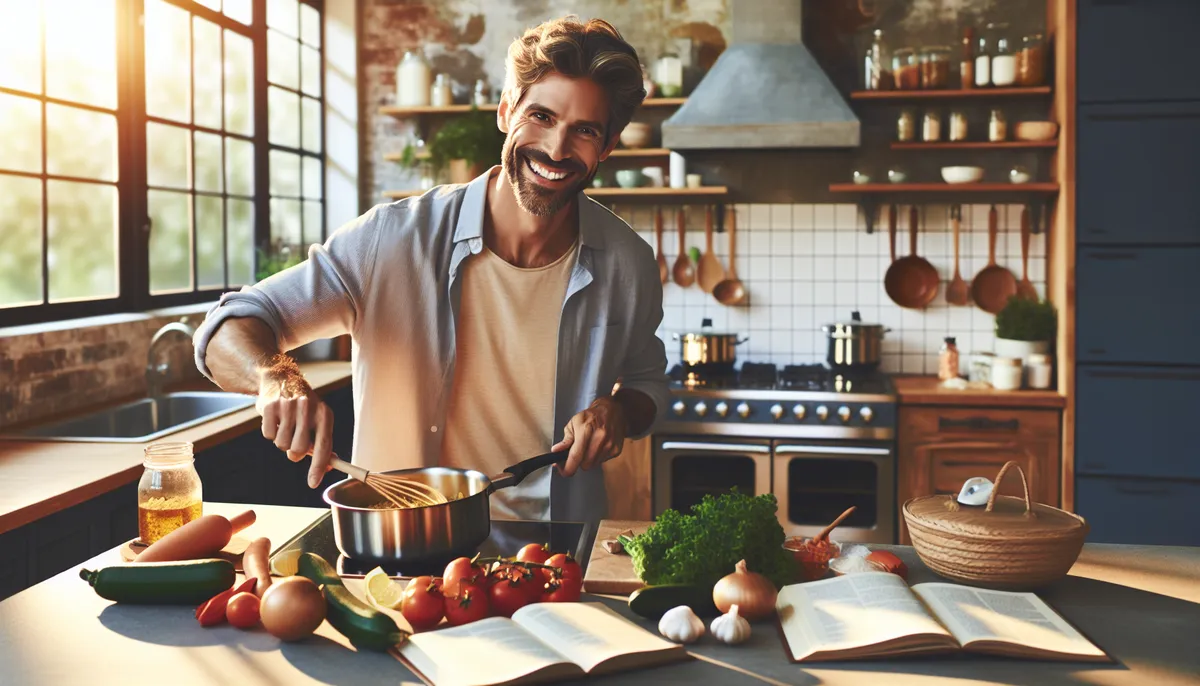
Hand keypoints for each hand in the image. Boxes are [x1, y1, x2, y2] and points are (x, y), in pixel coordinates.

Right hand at [255, 355, 333, 487]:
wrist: (282, 378)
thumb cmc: (304, 407)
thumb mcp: (319, 419)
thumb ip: (322, 443)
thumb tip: (327, 468)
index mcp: (325, 414)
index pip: (324, 446)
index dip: (318, 467)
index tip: (313, 483)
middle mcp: (308, 409)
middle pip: (298, 450)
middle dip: (294, 453)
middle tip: (293, 442)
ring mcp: (288, 406)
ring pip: (281, 445)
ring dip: (282, 441)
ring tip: (285, 426)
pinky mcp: (270, 406)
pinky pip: (268, 435)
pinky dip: (270, 432)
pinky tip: (275, 419)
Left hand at [551, 397, 626, 476]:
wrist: (612, 410)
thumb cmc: (591, 416)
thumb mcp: (573, 423)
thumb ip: (565, 440)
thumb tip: (556, 451)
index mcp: (586, 430)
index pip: (575, 456)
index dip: (567, 468)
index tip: (562, 470)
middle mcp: (600, 438)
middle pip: (585, 465)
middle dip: (579, 462)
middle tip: (577, 453)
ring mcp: (610, 445)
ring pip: (593, 465)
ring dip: (588, 460)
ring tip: (589, 447)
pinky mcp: (616, 450)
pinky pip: (602, 462)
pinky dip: (598, 457)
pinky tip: (598, 446)